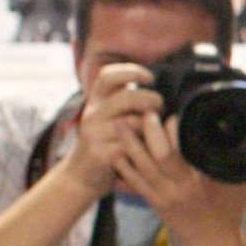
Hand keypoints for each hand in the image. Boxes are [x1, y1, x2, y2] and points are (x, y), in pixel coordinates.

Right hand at [61, 62, 163, 197]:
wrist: (83, 174)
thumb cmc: (108, 141)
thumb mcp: (112, 116)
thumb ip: (128, 99)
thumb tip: (162, 82)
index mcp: (97, 100)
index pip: (109, 76)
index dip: (132, 71)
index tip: (150, 78)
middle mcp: (93, 113)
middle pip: (127, 97)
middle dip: (153, 101)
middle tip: (161, 110)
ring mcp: (95, 133)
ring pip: (134, 123)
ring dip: (154, 127)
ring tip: (158, 131)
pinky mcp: (101, 154)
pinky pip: (132, 146)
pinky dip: (147, 147)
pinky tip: (151, 149)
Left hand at [116, 112, 245, 245]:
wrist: (213, 243)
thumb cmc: (231, 211)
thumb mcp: (243, 185)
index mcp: (201, 182)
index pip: (184, 150)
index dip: (174, 129)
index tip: (172, 114)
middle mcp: (180, 188)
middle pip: (158, 155)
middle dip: (148, 131)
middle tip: (144, 112)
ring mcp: (163, 196)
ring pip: (139, 166)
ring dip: (129, 145)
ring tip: (121, 124)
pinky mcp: (153, 202)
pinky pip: (133, 182)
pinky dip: (123, 166)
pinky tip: (116, 152)